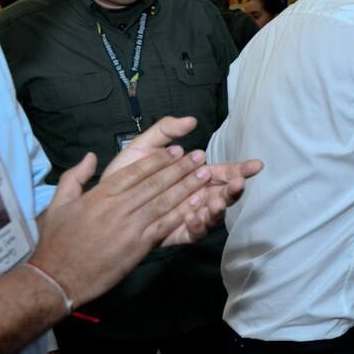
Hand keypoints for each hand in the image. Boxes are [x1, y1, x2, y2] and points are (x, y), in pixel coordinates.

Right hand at [31, 146, 221, 306]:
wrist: (58, 277)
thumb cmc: (57, 241)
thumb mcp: (58, 204)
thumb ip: (74, 177)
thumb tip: (91, 157)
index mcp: (99, 195)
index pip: (134, 172)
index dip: (158, 160)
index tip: (176, 151)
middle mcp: (117, 208)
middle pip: (154, 183)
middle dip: (180, 168)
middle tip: (199, 156)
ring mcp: (129, 227)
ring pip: (164, 201)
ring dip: (187, 186)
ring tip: (205, 174)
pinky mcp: (138, 246)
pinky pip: (165, 225)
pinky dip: (183, 212)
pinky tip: (197, 203)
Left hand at [103, 116, 263, 245]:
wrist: (99, 203)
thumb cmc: (124, 174)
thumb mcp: (143, 146)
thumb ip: (165, 131)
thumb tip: (191, 120)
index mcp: (193, 176)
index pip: (223, 173)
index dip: (240, 169)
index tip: (255, 165)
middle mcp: (196, 197)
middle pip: (224, 195)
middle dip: (234, 190)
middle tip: (238, 183)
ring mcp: (188, 216)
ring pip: (212, 215)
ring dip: (218, 208)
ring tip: (216, 202)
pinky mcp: (176, 234)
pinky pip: (193, 233)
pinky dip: (196, 225)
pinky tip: (193, 216)